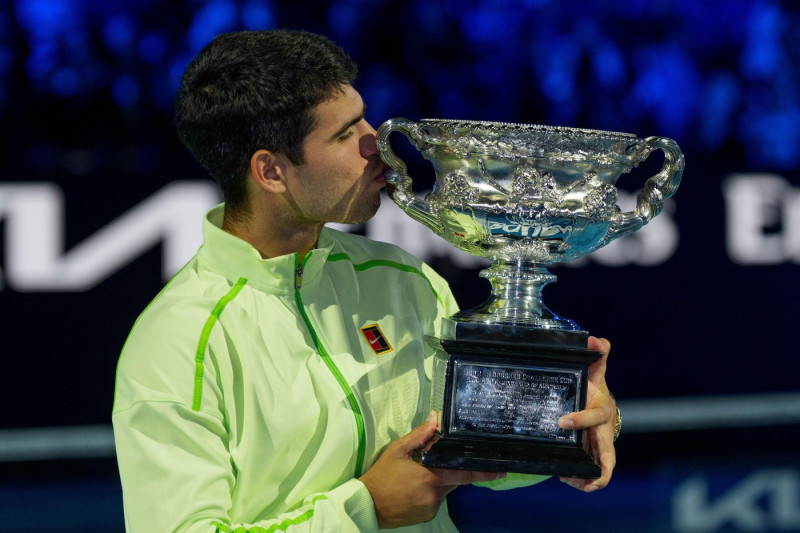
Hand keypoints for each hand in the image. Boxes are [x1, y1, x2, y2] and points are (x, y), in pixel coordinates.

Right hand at [359, 412, 502, 527]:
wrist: (368, 505)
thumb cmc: (382, 475)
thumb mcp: (398, 450)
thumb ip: (420, 435)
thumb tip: (436, 418)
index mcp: (430, 476)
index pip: (463, 472)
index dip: (483, 472)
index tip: (501, 471)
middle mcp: (435, 494)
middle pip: (453, 478)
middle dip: (448, 469)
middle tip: (430, 463)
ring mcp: (431, 507)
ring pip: (444, 489)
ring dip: (437, 480)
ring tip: (416, 476)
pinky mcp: (427, 516)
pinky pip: (436, 500)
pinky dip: (430, 491)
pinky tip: (413, 488)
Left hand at [558, 336, 616, 492]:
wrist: (601, 403)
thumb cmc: (595, 388)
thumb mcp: (596, 372)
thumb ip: (597, 355)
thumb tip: (594, 339)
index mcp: (602, 411)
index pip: (595, 417)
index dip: (582, 420)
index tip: (562, 421)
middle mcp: (603, 432)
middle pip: (607, 455)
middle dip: (599, 469)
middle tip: (582, 479)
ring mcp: (598, 445)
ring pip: (599, 468)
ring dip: (586, 478)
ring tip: (569, 480)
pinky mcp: (591, 454)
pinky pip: (589, 470)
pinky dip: (580, 478)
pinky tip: (567, 478)